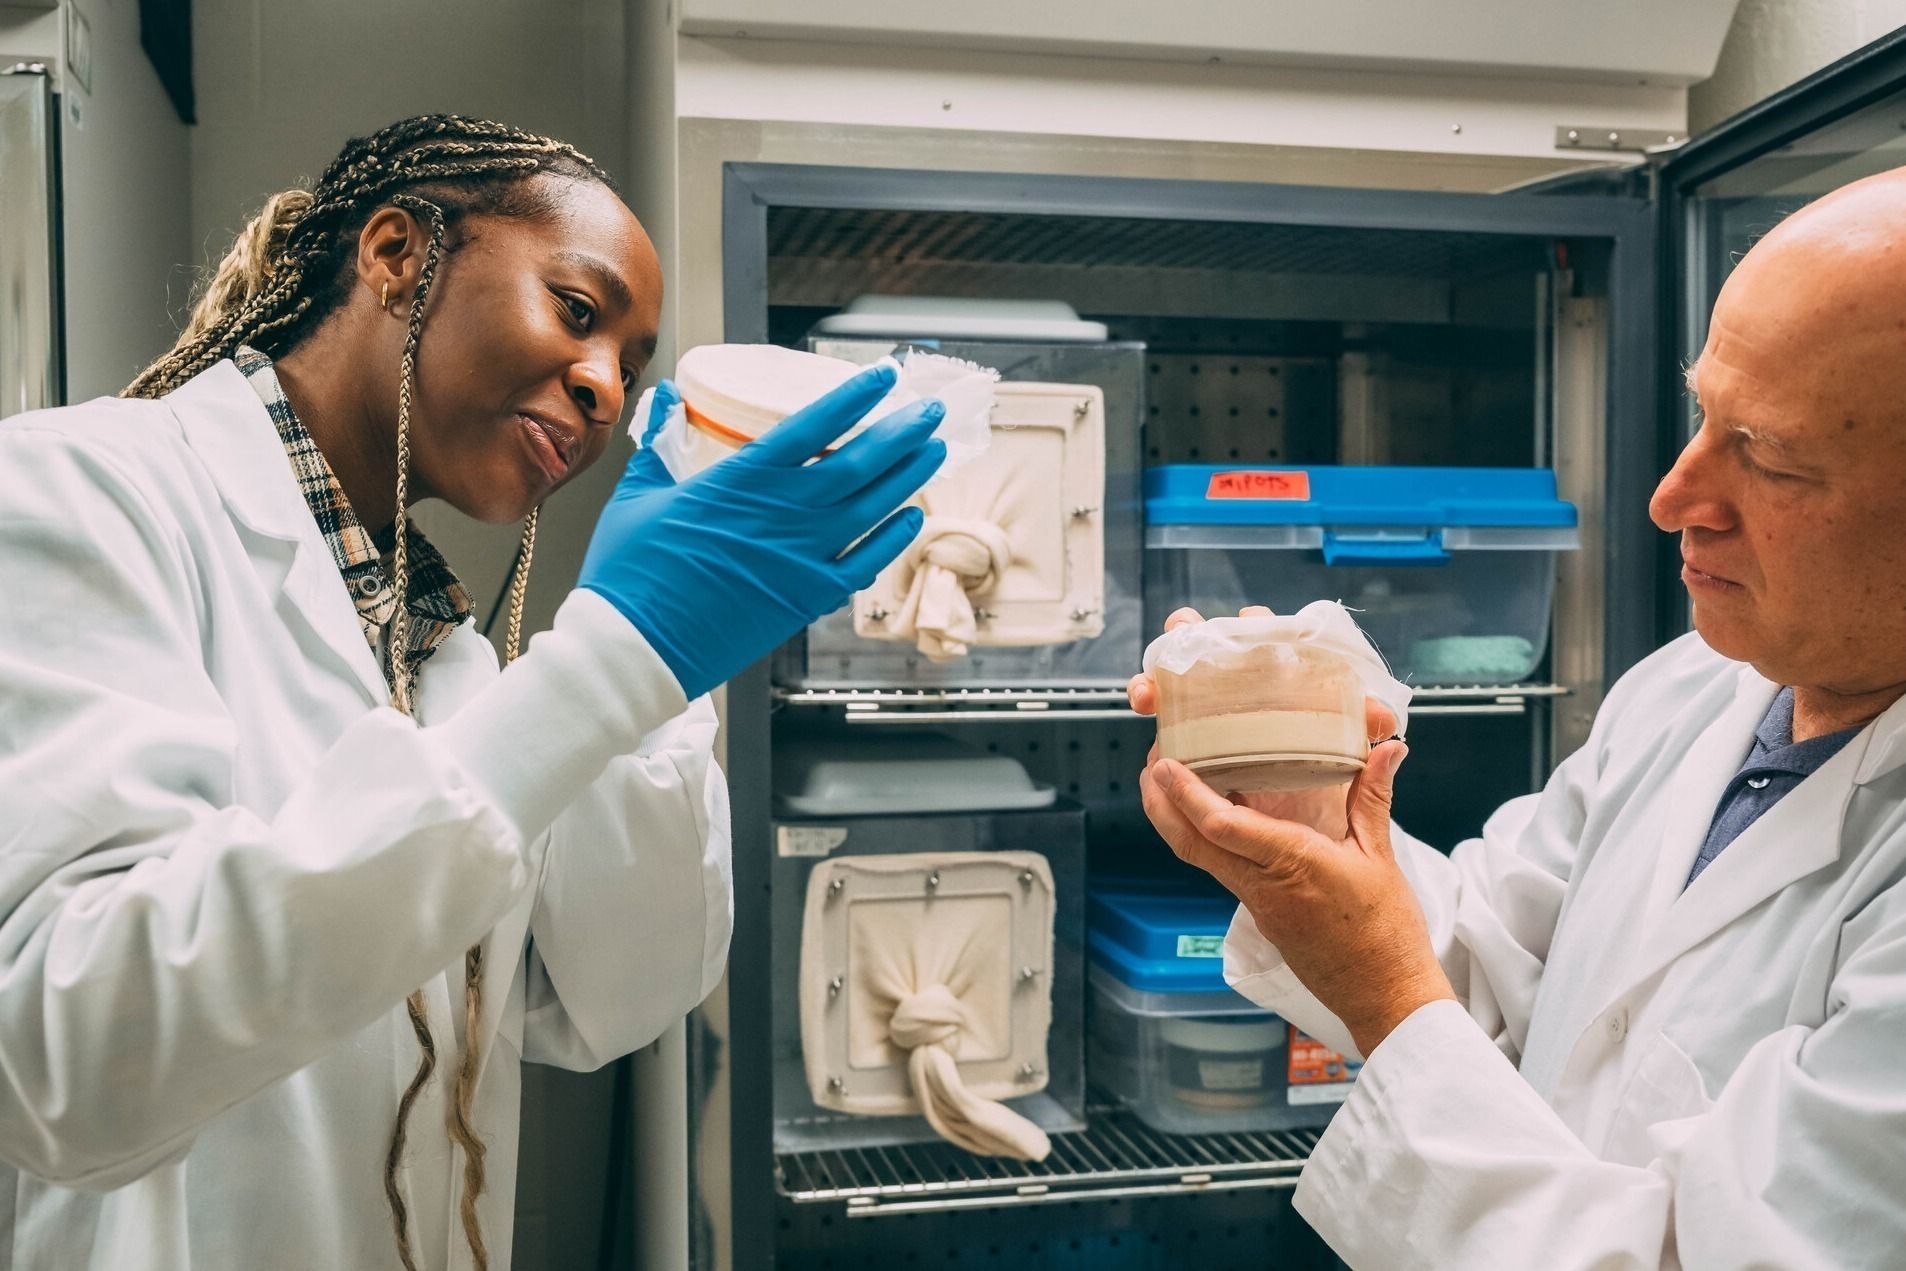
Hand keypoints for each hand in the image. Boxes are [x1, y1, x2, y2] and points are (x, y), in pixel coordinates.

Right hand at [579, 363, 943, 699]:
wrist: (636, 647)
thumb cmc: (630, 572)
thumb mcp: (638, 494)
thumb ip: (661, 440)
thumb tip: (672, 393)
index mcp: (742, 479)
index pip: (814, 424)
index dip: (855, 397)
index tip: (884, 375)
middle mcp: (783, 512)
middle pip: (860, 461)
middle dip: (902, 430)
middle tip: (931, 409)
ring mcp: (802, 556)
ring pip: (872, 506)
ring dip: (909, 474)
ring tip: (936, 449)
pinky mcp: (807, 597)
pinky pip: (866, 562)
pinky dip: (894, 537)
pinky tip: (913, 517)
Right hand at [1128, 606, 1397, 838]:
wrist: (1315, 837)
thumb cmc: (1331, 778)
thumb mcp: (1353, 755)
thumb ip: (1365, 735)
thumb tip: (1389, 732)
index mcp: (1277, 677)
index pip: (1261, 636)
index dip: (1253, 625)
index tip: (1250, 623)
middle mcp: (1237, 693)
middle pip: (1203, 651)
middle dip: (1183, 636)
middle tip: (1180, 634)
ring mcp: (1209, 723)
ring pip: (1172, 693)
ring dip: (1153, 685)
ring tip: (1147, 695)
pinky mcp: (1192, 759)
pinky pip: (1166, 745)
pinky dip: (1154, 747)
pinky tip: (1149, 751)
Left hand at [1132, 605, 1450, 1055]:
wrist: (1383, 998)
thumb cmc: (1387, 934)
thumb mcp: (1382, 857)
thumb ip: (1373, 797)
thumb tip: (1386, 748)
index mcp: (1296, 865)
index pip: (1225, 829)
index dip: (1188, 795)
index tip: (1167, 765)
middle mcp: (1265, 886)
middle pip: (1191, 844)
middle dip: (1160, 804)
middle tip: (1150, 766)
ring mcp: (1256, 904)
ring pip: (1199, 859)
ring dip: (1173, 821)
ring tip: (1162, 784)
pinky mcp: (1258, 916)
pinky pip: (1219, 871)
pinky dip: (1201, 840)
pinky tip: (1203, 817)